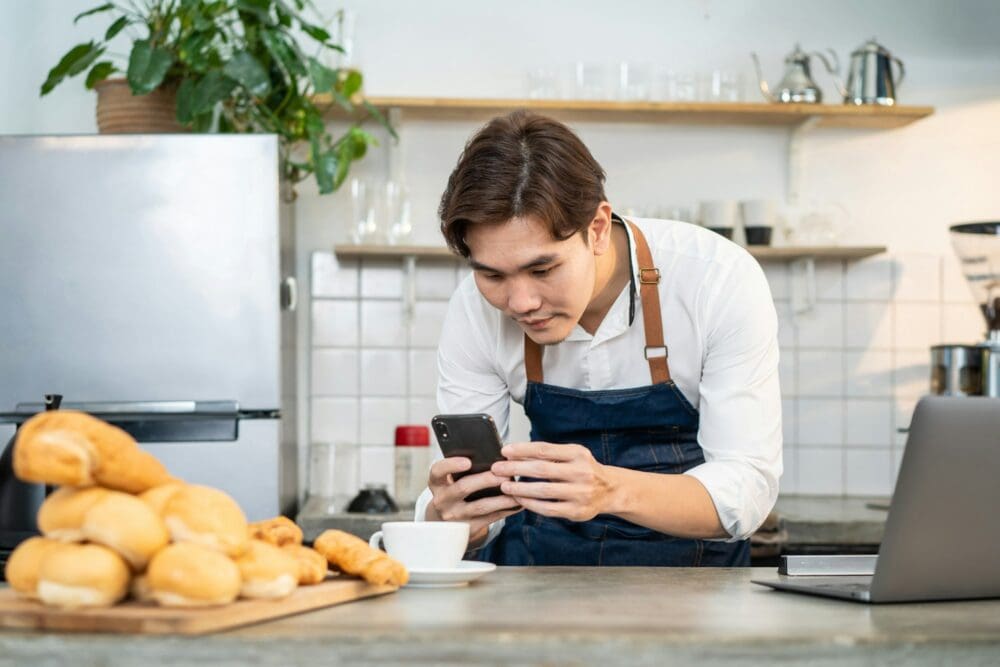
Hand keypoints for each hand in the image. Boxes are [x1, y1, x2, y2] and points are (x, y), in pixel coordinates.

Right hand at [426, 457, 521, 545]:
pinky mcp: (468, 528)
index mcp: (437, 483)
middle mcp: (442, 500)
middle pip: (463, 487)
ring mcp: (455, 516)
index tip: (467, 461)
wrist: (446, 523)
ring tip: (516, 489)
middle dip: (485, 480)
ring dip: (501, 498)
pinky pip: (490, 518)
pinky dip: (506, 510)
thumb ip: (463, 470)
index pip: (437, 471)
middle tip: (504, 474)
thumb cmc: (453, 493)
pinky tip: (518, 502)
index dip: (451, 465)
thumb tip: (493, 459)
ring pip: (480, 506)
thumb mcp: (449, 481)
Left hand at [490, 442, 616, 521]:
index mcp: (578, 454)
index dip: (522, 450)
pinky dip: (531, 504)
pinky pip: (548, 508)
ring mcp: (580, 494)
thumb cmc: (584, 470)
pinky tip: (519, 500)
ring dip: (520, 488)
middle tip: (498, 468)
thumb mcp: (572, 455)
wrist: (609, 490)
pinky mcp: (577, 511)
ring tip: (504, 486)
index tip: (505, 451)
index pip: (545, 450)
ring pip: (543, 491)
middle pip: (542, 469)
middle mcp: (581, 472)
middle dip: (516, 468)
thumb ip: (548, 454)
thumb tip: (515, 452)